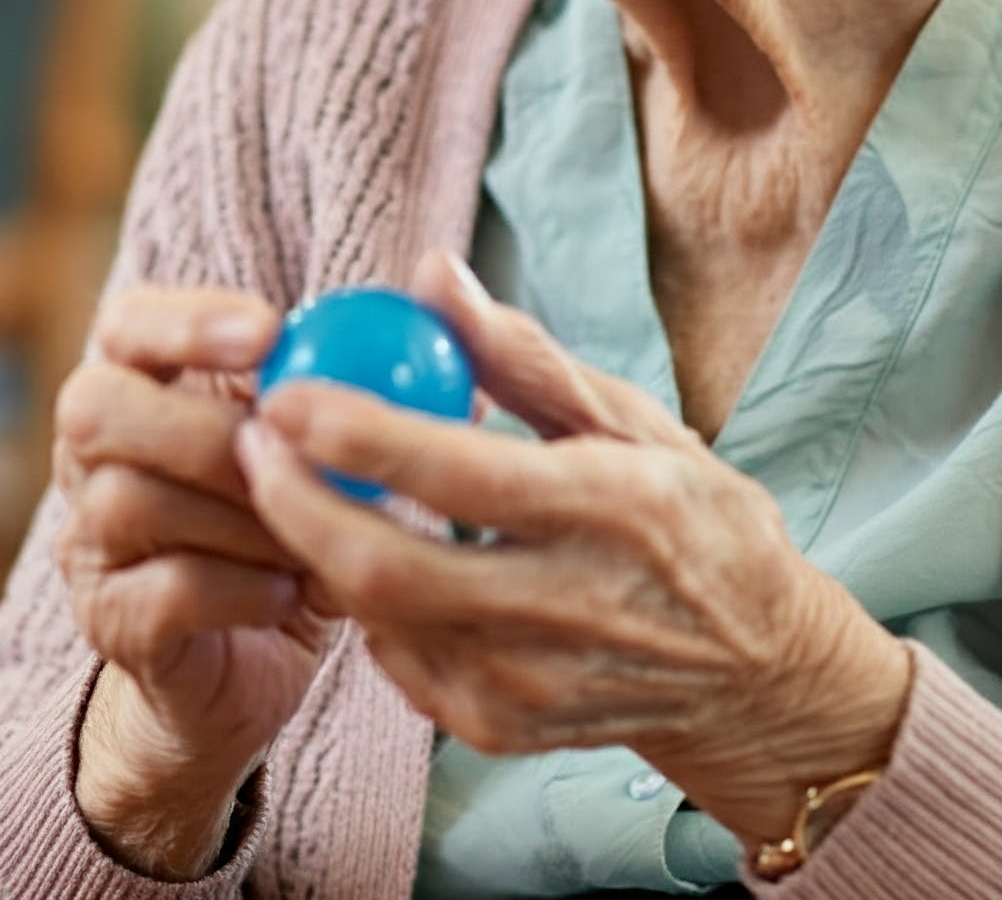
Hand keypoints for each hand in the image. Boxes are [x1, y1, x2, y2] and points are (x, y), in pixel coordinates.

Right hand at [53, 285, 334, 876]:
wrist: (249, 663)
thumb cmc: (288, 525)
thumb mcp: (317, 449)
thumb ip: (357, 389)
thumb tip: (448, 333)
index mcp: (139, 385)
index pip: (127, 322)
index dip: (186, 320)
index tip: (270, 330)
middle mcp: (89, 456)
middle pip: (95, 406)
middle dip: (200, 425)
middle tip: (281, 447)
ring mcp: (89, 542)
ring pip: (129, 500)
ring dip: (240, 514)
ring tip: (311, 534)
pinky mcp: (111, 623)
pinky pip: (162, 591)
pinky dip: (240, 587)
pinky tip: (291, 592)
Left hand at [234, 251, 910, 850]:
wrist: (753, 673)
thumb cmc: (687, 517)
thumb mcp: (628, 417)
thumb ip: (519, 353)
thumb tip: (430, 273)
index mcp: (607, 511)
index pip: (457, 475)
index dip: (356, 434)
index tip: (284, 390)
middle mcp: (566, 610)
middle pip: (387, 568)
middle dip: (295, 501)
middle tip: (248, 437)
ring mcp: (528, 685)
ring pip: (377, 618)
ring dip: (315, 544)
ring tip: (286, 478)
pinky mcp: (500, 728)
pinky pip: (396, 659)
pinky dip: (362, 599)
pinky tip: (360, 547)